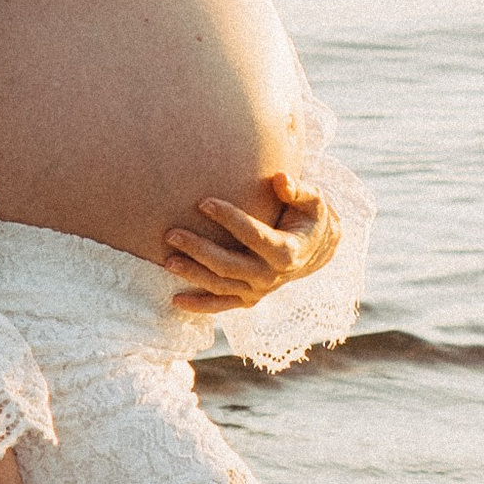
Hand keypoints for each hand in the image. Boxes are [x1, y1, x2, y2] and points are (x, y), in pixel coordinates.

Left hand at [165, 170, 340, 315]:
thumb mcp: (313, 200)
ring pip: (220, 286)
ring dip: (193, 274)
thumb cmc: (309, 217)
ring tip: (167, 260)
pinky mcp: (250, 299)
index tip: (203, 202)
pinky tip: (175, 301)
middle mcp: (272, 276)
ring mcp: (259, 290)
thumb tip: (280, 178)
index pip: (253, 235)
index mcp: (287, 251)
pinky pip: (221, 305)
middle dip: (199, 250)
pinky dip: (199, 305)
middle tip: (172, 234)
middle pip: (229, 265)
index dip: (228, 219)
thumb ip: (298, 189)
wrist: (316, 249)